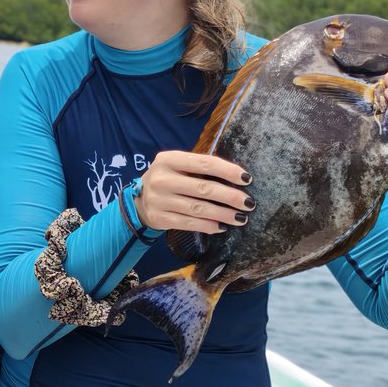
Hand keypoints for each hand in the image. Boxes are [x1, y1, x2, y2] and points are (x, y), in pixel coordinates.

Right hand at [134, 150, 254, 234]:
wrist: (139, 200)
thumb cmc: (168, 180)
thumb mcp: (177, 167)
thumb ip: (199, 168)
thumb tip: (237, 179)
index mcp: (168, 159)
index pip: (203, 163)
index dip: (227, 170)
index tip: (247, 179)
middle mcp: (161, 178)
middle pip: (203, 188)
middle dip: (230, 196)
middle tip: (248, 203)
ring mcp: (158, 199)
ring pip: (198, 208)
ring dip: (223, 214)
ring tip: (240, 218)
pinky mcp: (159, 218)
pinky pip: (189, 223)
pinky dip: (208, 226)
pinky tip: (221, 226)